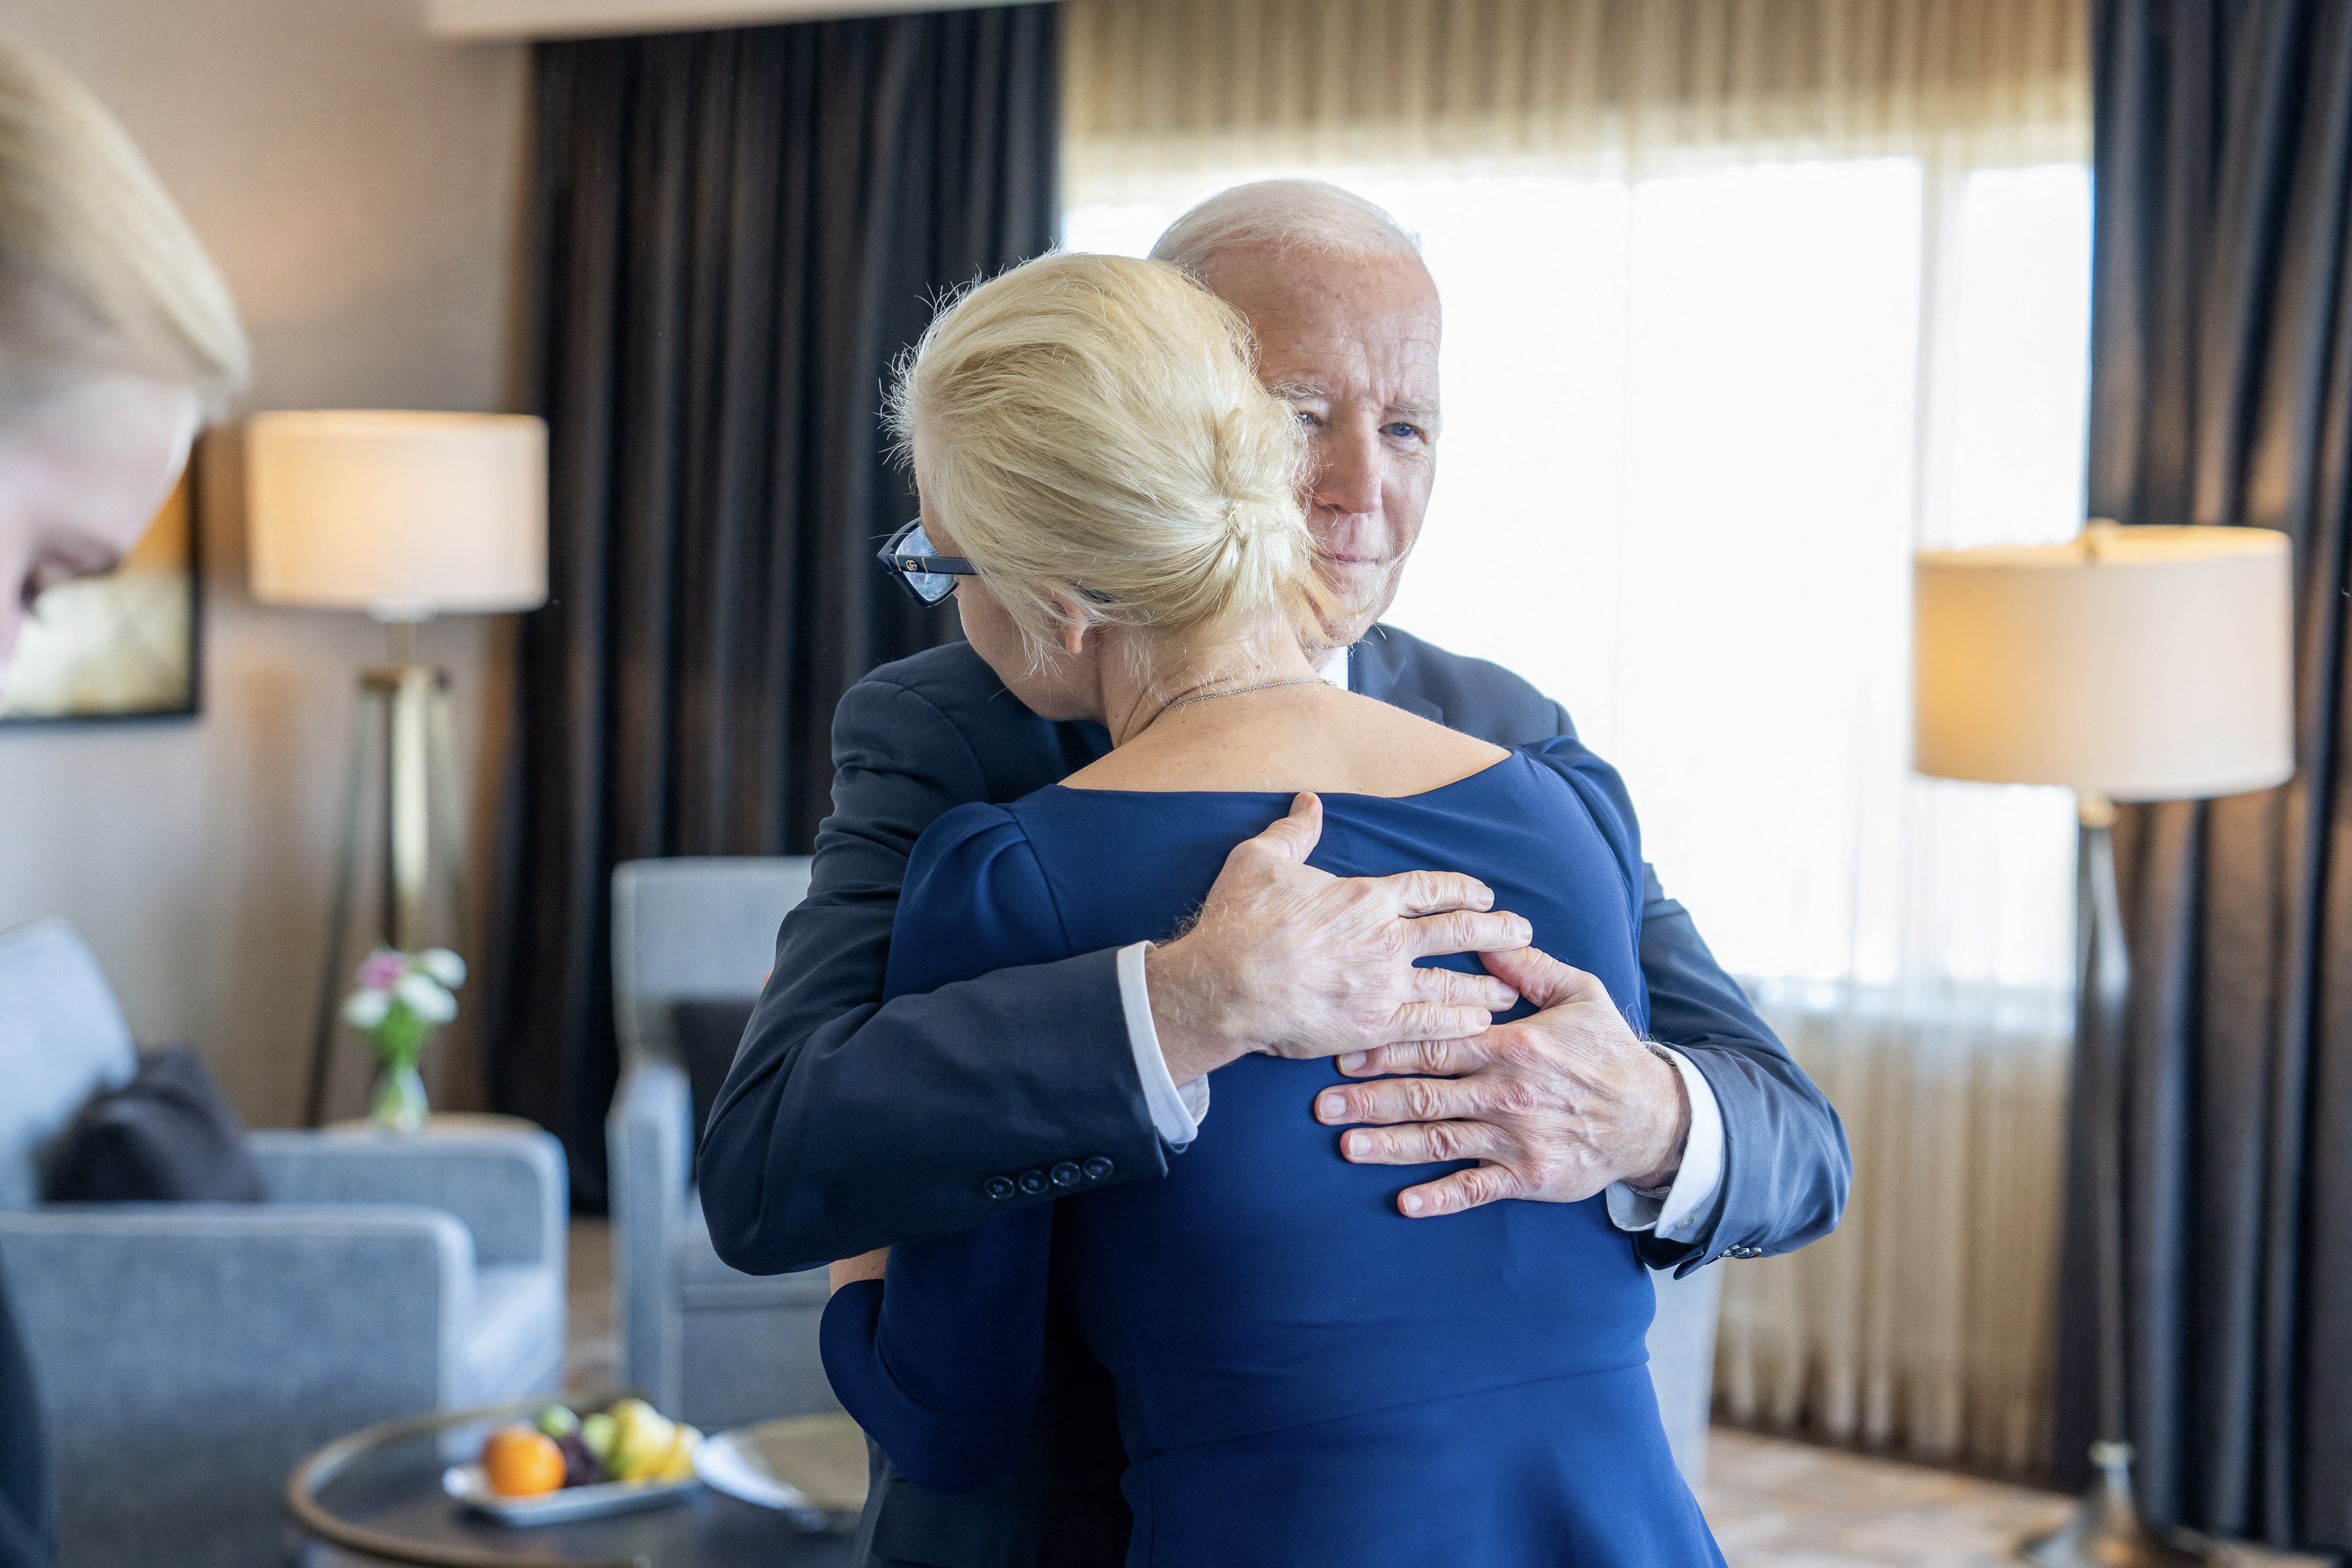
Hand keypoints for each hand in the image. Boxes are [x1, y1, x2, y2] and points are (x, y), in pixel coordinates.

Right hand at [1145, 793, 1531, 1083]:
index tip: (1482, 894)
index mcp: (1366, 897)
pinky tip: (1480, 1023)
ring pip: (1452, 982)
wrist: (1224, 984)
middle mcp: (1386, 938)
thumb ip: (1294, 831)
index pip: (1430, 888)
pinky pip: (1430, 1025)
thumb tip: (1309, 801)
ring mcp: (1384, 985)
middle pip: (1458, 931)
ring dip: (1486, 984)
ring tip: (1511, 987)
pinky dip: (1459, 1023)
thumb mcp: (1260, 859)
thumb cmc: (1239, 921)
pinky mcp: (1373, 1026)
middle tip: (1523, 931)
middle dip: (1496, 930)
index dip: (1462, 889)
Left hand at [1314, 945, 1689, 1216]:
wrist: (1654, 1116)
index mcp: (1515, 1046)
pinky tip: (1406, 1202)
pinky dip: (1442, 1197)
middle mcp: (1509, 1093)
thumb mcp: (1579, 993)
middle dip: (1369, 1098)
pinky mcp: (1529, 1177)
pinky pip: (1478, 1189)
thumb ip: (1527, 968)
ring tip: (1345, 1145)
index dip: (1385, 1049)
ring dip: (1390, 1145)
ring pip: (1441, 1140)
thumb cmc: (1609, 1050)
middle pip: (1425, 1094)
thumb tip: (1487, 936)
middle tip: (1321, 1104)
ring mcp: (1517, 1139)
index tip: (1341, 1053)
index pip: (1437, 1045)